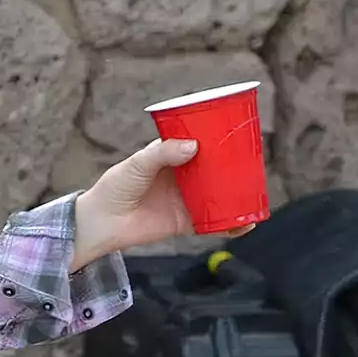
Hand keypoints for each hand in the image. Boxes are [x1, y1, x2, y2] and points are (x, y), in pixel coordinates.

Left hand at [70, 138, 254, 270]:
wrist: (102, 223)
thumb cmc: (114, 188)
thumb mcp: (137, 164)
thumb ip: (163, 154)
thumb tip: (193, 146)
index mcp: (169, 156)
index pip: (197, 143)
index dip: (215, 138)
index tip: (234, 131)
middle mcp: (181, 177)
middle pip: (212, 169)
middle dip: (232, 166)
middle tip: (252, 160)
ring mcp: (185, 200)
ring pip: (217, 195)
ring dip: (236, 195)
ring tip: (256, 191)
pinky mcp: (185, 222)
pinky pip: (213, 224)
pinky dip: (229, 225)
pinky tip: (245, 224)